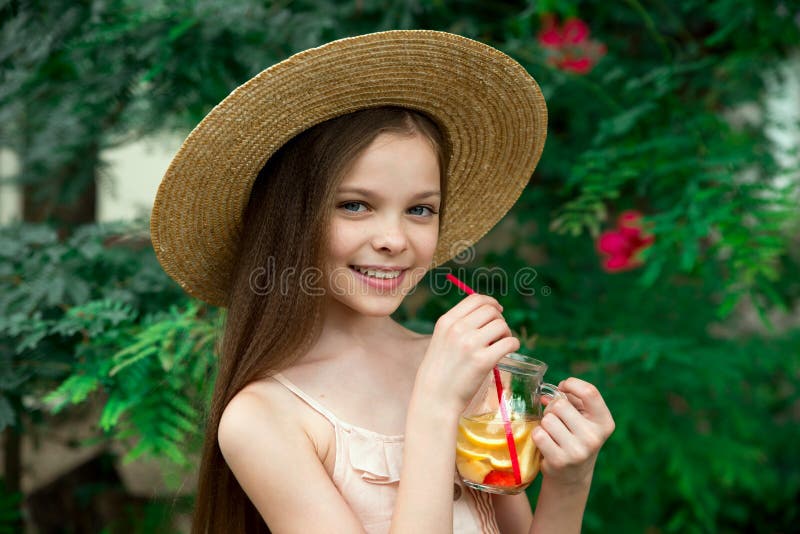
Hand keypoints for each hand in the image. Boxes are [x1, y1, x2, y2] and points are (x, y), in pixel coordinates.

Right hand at [415, 293, 519, 413]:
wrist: (435, 397)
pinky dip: (513, 345)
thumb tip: (487, 313)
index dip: (491, 302)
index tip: (498, 310)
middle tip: (498, 334)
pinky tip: (507, 352)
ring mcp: (470, 344)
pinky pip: (509, 343)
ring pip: (502, 325)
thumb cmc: (440, 371)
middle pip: (491, 310)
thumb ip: (458, 326)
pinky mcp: (483, 361)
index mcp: (446, 321)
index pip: (475, 299)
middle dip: (500, 320)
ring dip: (506, 333)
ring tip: (500, 345)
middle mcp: (458, 329)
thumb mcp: (441, 340)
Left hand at [532, 377, 614, 486]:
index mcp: (604, 422)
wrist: (572, 475)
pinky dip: (538, 435)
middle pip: (560, 405)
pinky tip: (546, 443)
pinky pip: (538, 434)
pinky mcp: (560, 460)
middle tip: (557, 420)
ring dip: (545, 423)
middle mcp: (594, 437)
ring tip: (553, 433)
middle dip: (553, 409)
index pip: (590, 392)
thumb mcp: (583, 419)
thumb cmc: (575, 438)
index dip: (572, 384)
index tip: (563, 388)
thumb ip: (570, 400)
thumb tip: (546, 394)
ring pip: (548, 419)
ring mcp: (578, 450)